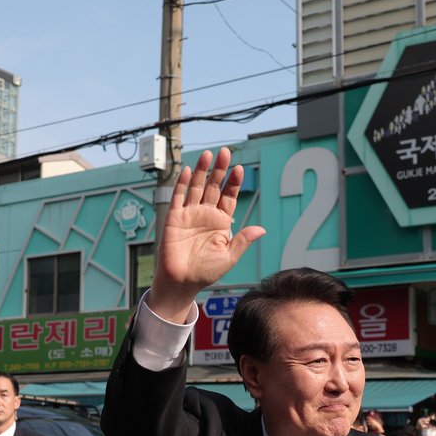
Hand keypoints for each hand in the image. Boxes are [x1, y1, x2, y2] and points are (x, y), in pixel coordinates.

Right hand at [148, 147, 264, 321]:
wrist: (182, 282)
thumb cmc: (205, 272)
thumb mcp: (229, 257)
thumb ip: (242, 241)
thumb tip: (261, 229)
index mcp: (221, 222)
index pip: (229, 197)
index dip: (233, 183)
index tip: (240, 169)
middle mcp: (206, 215)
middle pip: (213, 187)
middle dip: (219, 170)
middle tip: (225, 153)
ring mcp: (190, 214)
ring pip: (197, 187)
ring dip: (202, 171)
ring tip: (208, 154)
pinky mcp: (174, 218)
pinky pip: (178, 198)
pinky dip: (182, 184)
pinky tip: (188, 171)